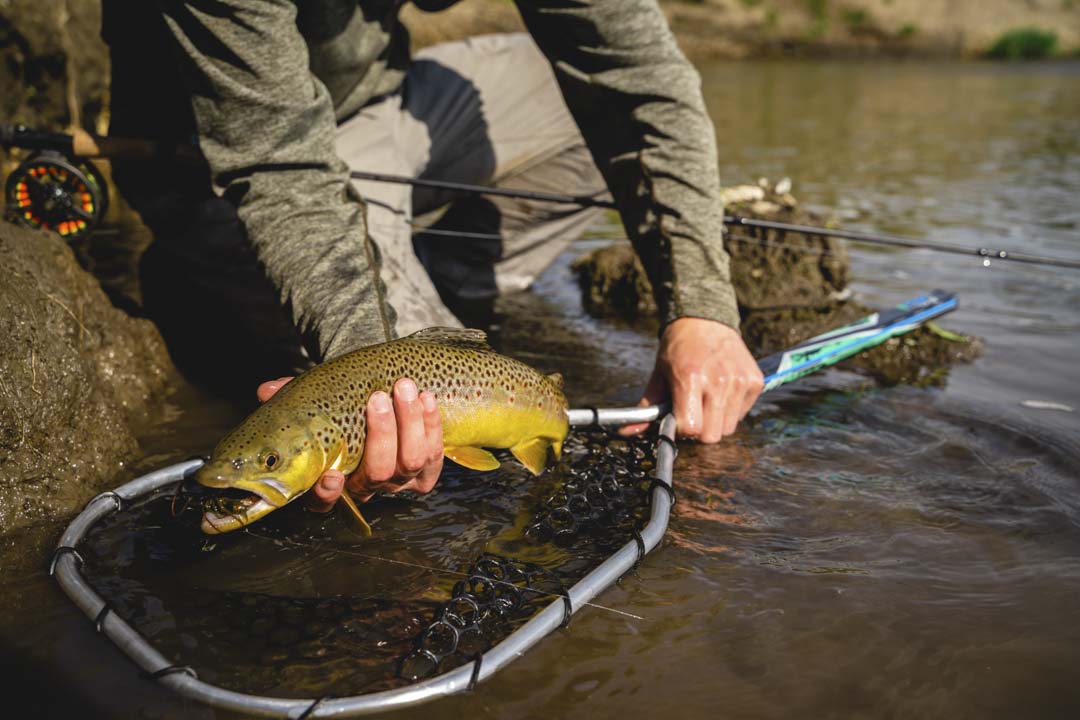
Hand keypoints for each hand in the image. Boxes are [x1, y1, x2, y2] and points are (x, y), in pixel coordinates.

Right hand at [256, 377, 443, 510]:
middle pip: (378, 472)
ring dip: (410, 421)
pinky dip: (431, 424)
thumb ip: (290, 397)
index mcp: (333, 480)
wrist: (383, 402)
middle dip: (381, 434)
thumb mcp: (315, 402)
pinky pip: (434, 455)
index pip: (324, 502)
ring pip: (410, 460)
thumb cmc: (342, 408)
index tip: (329, 473)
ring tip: (403, 387)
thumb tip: (267, 390)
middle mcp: (368, 486)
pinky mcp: (427, 472)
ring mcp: (400, 480)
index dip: (327, 494)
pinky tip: (426, 398)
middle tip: (377, 398)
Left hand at [621, 318, 762, 442]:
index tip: (677, 419)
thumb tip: (627, 432)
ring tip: (707, 400)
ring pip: (729, 429)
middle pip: (712, 435)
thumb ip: (646, 408)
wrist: (705, 320)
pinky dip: (731, 410)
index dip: (682, 430)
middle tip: (693, 412)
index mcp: (690, 378)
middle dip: (699, 430)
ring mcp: (739, 381)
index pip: (691, 427)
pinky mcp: (755, 381)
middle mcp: (718, 380)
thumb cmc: (678, 349)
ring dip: (716, 422)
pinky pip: (742, 415)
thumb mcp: (659, 374)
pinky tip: (722, 392)